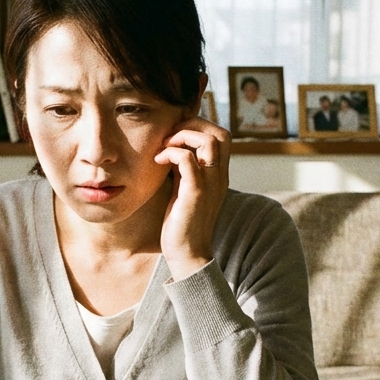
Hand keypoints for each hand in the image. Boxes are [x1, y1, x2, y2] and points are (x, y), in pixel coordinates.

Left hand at [153, 116, 229, 279]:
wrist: (187, 254)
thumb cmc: (181, 223)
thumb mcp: (185, 189)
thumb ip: (184, 169)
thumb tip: (172, 149)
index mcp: (218, 174)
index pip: (222, 135)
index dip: (199, 126)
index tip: (175, 134)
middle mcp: (219, 176)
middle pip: (220, 133)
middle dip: (193, 125)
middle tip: (169, 136)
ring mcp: (210, 184)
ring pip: (208, 141)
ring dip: (182, 136)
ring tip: (164, 146)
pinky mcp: (195, 193)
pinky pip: (187, 160)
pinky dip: (170, 153)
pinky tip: (157, 161)